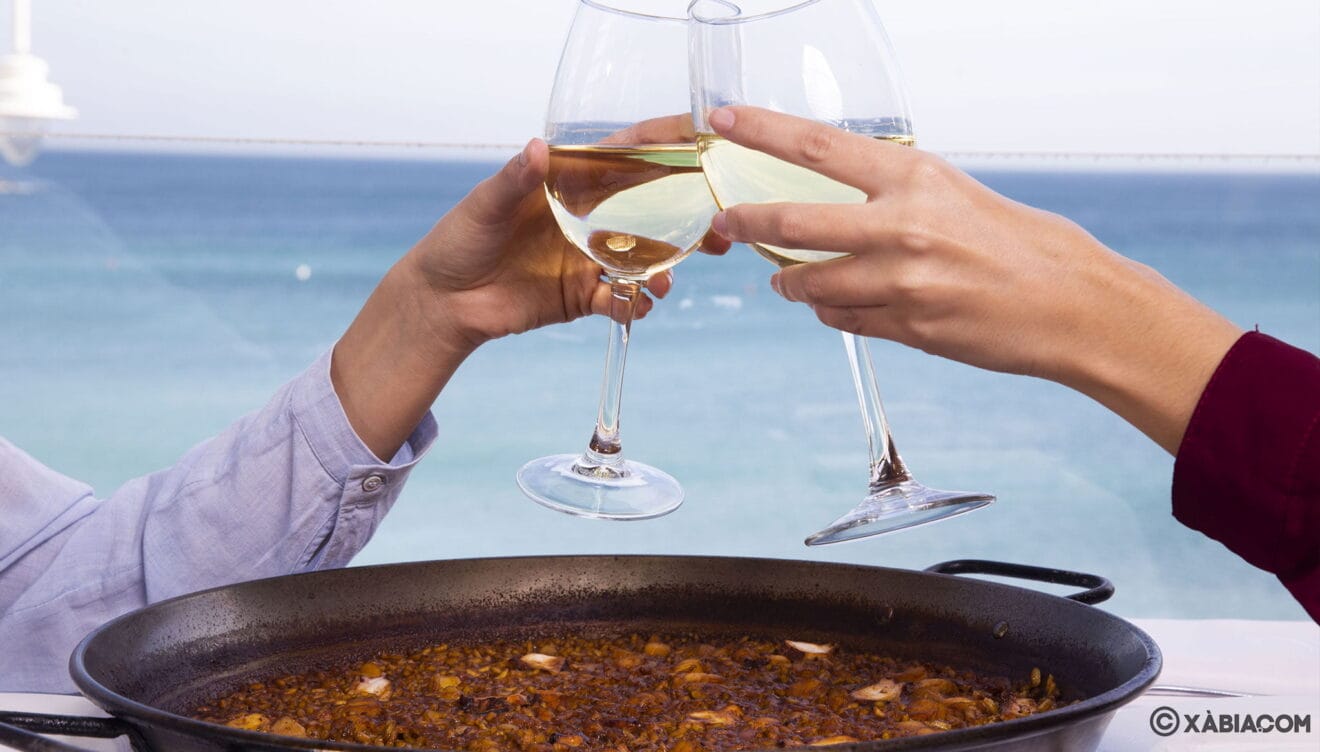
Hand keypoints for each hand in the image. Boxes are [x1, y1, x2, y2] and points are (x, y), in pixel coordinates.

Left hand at [334, 138, 726, 459]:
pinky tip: (637, 306)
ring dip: (661, 269)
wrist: (442, 303)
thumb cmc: (457, 241)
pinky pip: (619, 299)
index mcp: (567, 185)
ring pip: (641, 259)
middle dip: (685, 221)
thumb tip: (539, 148)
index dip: (660, 149)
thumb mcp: (484, 206)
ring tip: (664, 282)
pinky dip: (633, 304)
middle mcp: (585, 219)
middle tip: (715, 233)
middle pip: (647, 213)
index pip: (622, 159)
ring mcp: (587, 258)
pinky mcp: (581, 296)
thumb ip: (515, 180)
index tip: (697, 144)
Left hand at [706, 106, 1241, 452]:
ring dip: (789, 281)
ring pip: (810, 283)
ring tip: (784, 278)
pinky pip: (843, 319)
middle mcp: (901, 226)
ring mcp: (901, 282)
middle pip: (793, 221)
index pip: (817, 145)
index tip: (721, 121)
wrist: (1073, 303)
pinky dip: (831, 311)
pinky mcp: (907, 328)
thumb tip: (841, 197)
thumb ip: (895, 194)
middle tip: (729, 222)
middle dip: (747, 223)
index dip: (761, 130)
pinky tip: (836, 304)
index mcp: (914, 178)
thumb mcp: (955, 192)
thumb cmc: (1019, 241)